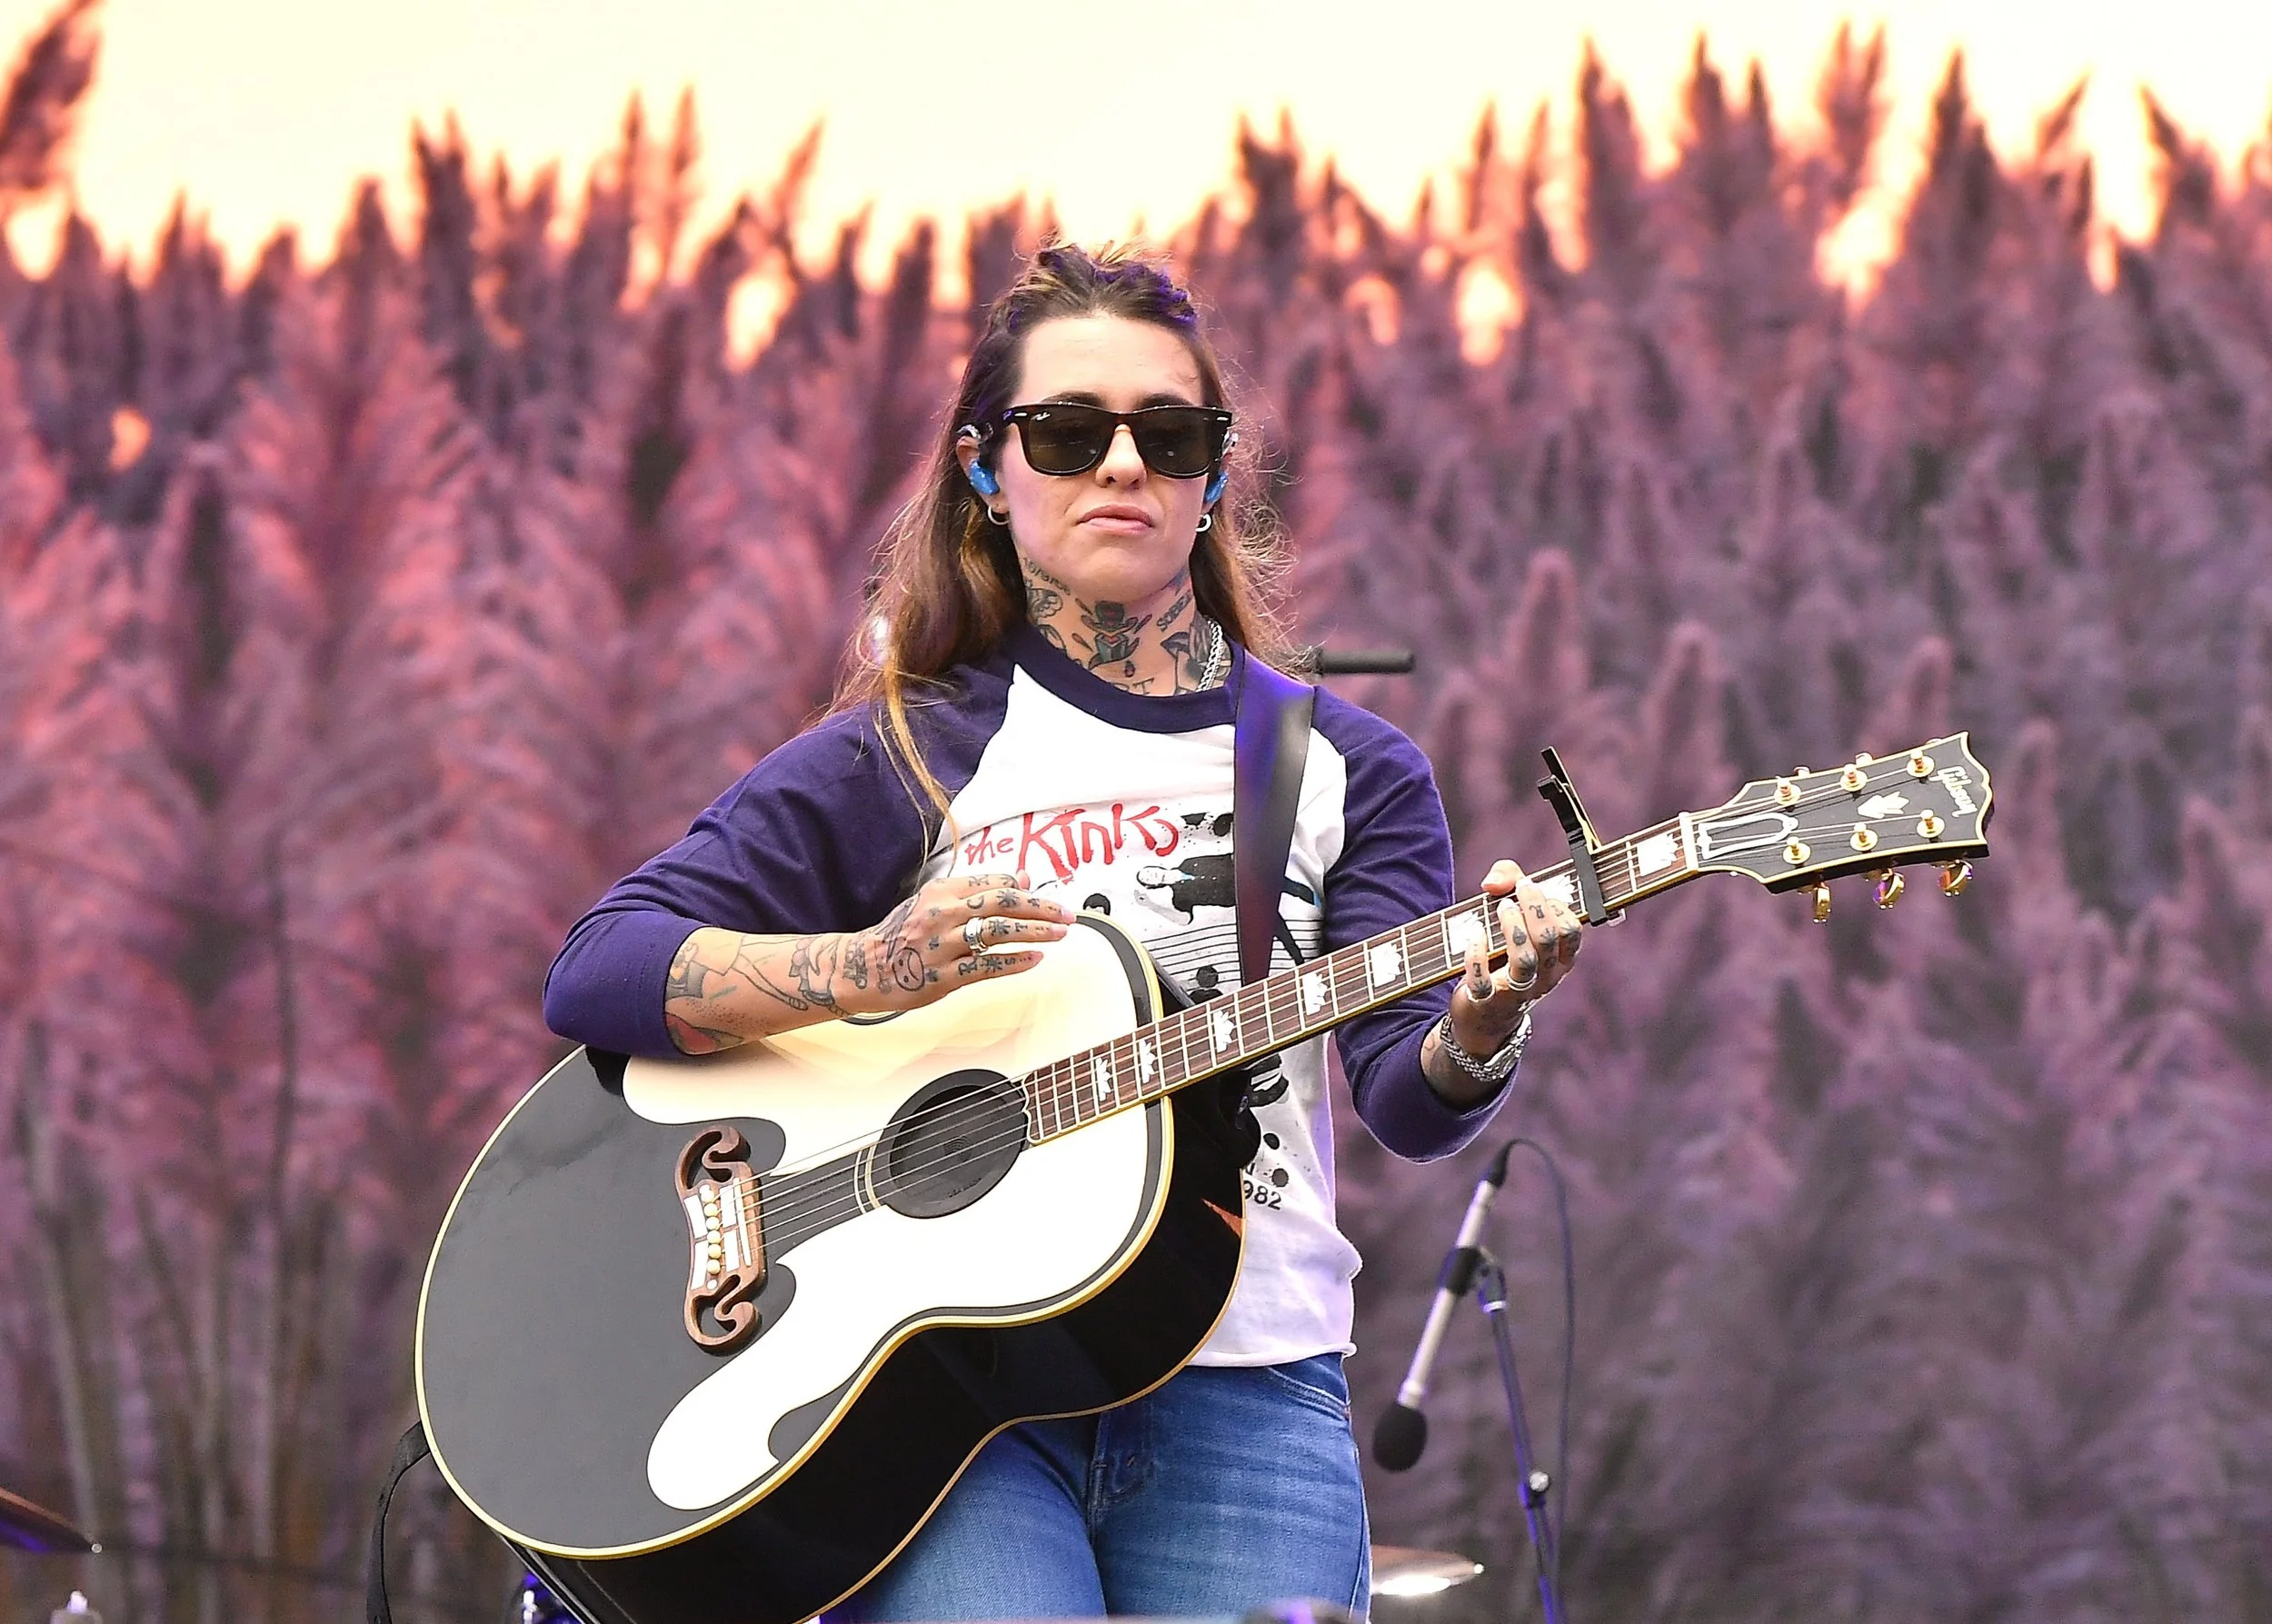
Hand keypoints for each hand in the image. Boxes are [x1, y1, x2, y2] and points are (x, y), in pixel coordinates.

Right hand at [838, 871, 1073, 1015]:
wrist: (865, 966)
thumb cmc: (901, 934)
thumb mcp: (935, 902)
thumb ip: (978, 891)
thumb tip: (1024, 878)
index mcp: (942, 892)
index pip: (993, 883)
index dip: (1025, 890)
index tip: (1047, 898)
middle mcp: (942, 914)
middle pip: (1002, 903)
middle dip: (1040, 907)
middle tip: (1067, 914)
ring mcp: (942, 945)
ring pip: (998, 933)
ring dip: (1034, 932)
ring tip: (1059, 933)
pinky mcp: (942, 976)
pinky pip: (985, 966)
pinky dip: (1013, 962)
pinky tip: (1035, 959)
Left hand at [1446, 859, 1583, 1056]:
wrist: (1485, 1014)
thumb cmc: (1504, 953)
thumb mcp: (1514, 914)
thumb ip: (1509, 882)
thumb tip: (1492, 882)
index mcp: (1559, 958)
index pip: (1571, 931)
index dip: (1556, 905)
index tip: (1532, 886)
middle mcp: (1545, 976)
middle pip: (1549, 940)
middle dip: (1535, 909)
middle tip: (1519, 889)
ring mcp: (1518, 991)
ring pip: (1525, 960)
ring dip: (1513, 929)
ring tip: (1501, 906)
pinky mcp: (1487, 1001)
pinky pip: (1484, 981)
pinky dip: (1477, 954)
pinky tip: (1473, 934)